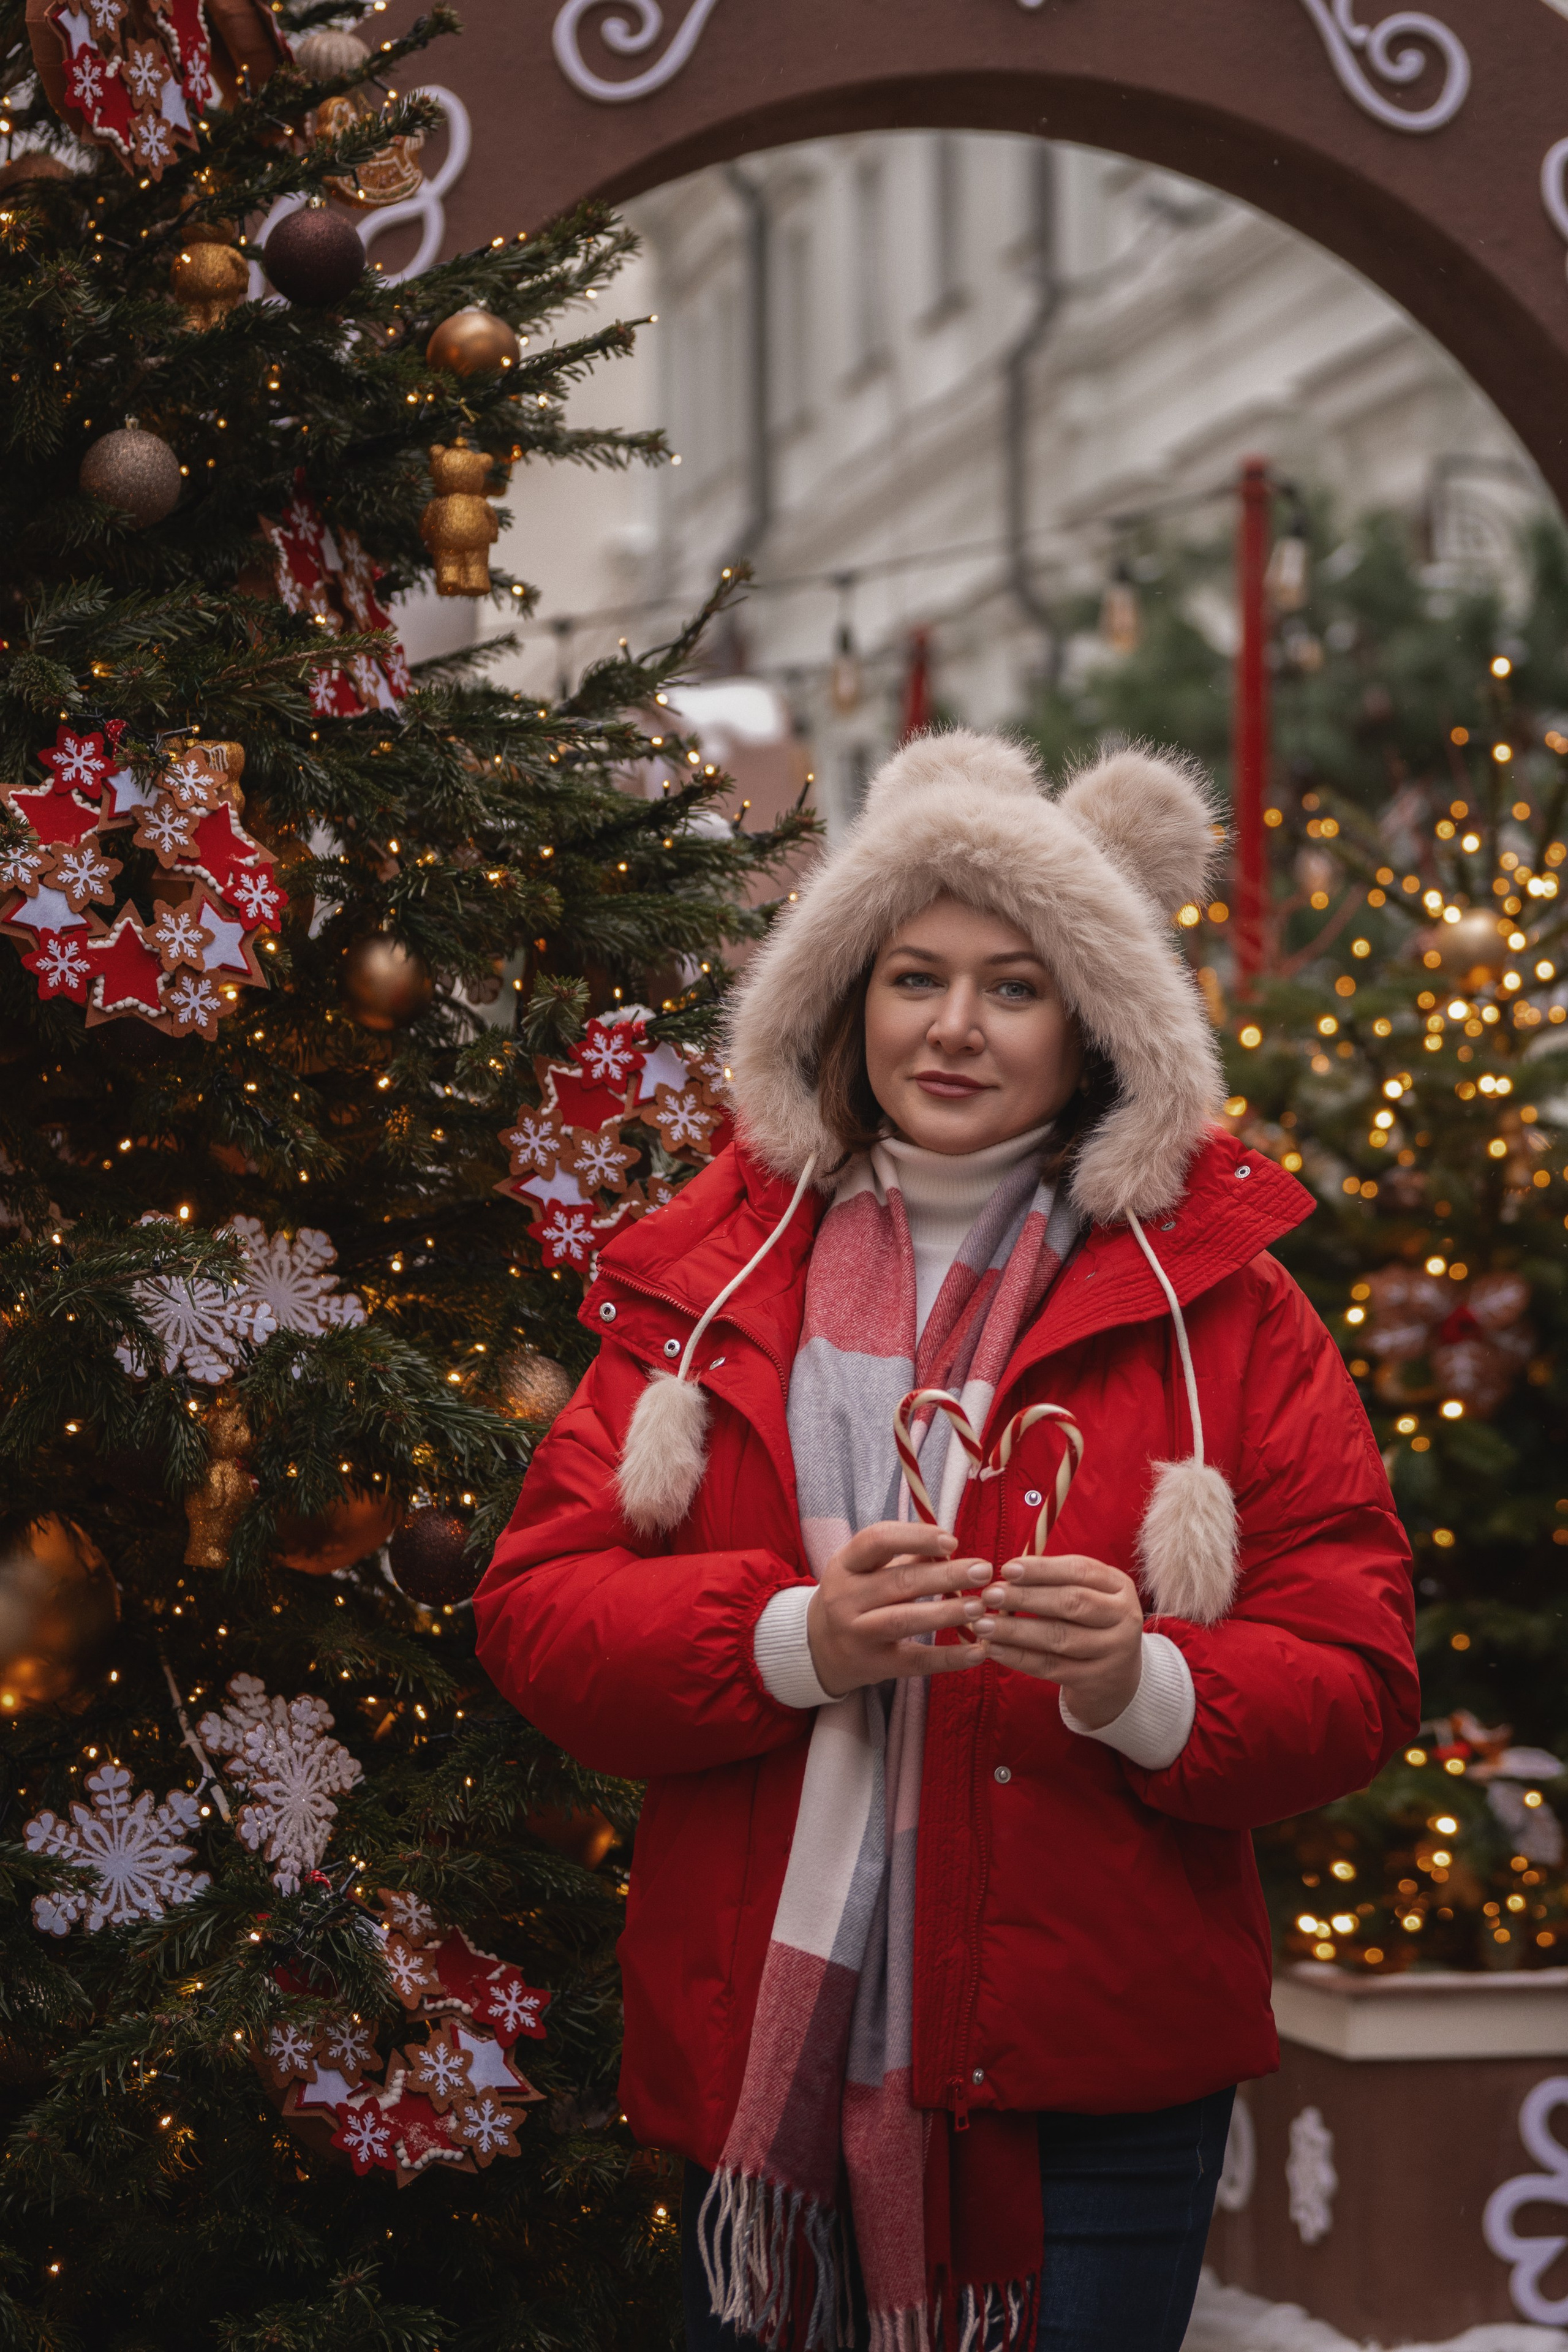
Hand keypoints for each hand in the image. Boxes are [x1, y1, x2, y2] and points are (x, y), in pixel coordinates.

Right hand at [806, 1522, 990, 1697]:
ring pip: (905, 1620)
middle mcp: (845, 1598)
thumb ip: (905, 1557)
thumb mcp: (866, 1570)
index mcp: (845, 1564)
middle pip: (899, 1582)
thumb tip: (949, 1546)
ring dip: (946, 1612)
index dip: (915, 1537)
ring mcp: (858, 1634)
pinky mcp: (875, 1665)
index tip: (952, 1541)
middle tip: (983, 1571)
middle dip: (945, 1575)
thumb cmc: (855, 1597)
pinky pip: (916, 1662)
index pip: (877, 1540)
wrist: (818, 1648)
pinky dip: (949, 1658)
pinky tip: (977, 1652)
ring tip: (979, 1606)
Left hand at [973, 1553, 1143, 1726]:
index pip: (1079, 1571)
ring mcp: (1114, 1651)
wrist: (1119, 1679)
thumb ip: (1054, 1581)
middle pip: (1071, 1603)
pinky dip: (1019, 1657)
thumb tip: (1006, 1575)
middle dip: (1025, 1598)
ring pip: (1059, 1637)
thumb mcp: (1087, 1594)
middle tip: (989, 1596)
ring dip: (1016, 1630)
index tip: (1006, 1569)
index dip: (1041, 1569)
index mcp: (1118, 1586)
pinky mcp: (1096, 1680)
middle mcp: (1123, 1616)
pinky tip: (994, 1649)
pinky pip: (1050, 1667)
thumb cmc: (1090, 1624)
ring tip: (983, 1624)